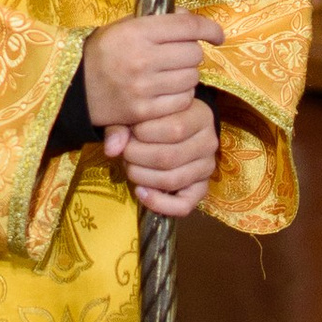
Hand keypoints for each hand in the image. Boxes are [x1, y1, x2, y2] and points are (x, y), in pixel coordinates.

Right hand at [81, 11, 222, 128]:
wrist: (74, 87)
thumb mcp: (123, 27)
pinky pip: (182, 101)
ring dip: (187, 75)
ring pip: (191, 78)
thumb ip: (157, 21)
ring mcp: (144, 87)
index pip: (188, 27)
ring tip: (171, 73)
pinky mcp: (144, 111)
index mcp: (136, 32)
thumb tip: (190, 19)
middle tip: (179, 54)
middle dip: (192, 53)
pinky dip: (180, 95)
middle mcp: (141, 58)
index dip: (210, 29)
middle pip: (194, 54)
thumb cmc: (103, 52)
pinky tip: (167, 91)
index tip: (217, 35)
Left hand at [108, 94, 218, 220]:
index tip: (131, 131)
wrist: (169, 128)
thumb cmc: (153, 120)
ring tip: (130, 167)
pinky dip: (158, 203)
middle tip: (125, 152)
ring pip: (172, 180)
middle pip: (170, 157)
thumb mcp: (139, 115)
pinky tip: (140, 192)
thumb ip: (122, 127)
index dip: (144, 133)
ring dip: (142, 178)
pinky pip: (183, 205)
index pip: (175, 128)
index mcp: (201, 116)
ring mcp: (207, 167)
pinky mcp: (201, 189)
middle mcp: (209, 142)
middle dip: (137, 157)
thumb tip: (112, 149)